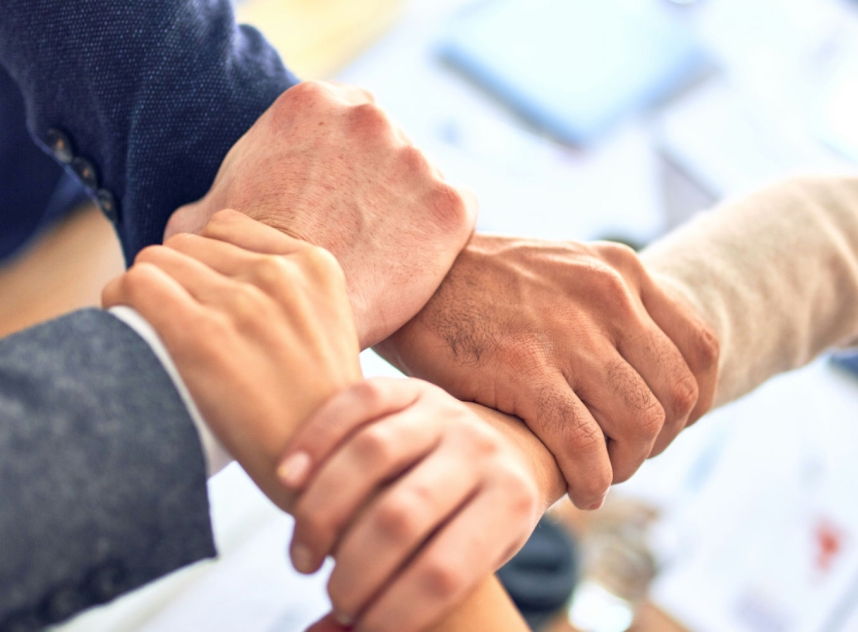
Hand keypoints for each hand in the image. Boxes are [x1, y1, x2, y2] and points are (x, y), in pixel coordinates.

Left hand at [103, 211, 361, 508]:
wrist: (322, 466)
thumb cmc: (319, 408)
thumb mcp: (329, 327)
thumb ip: (290, 292)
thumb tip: (223, 278)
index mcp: (316, 266)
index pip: (229, 227)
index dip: (206, 260)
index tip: (201, 294)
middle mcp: (281, 274)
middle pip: (189, 244)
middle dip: (176, 277)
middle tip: (174, 319)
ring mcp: (243, 302)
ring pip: (157, 260)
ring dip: (146, 289)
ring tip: (151, 326)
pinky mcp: (202, 335)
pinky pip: (136, 285)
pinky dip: (119, 299)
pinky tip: (125, 323)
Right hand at [165, 81, 477, 347]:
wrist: (292, 319)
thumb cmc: (242, 272)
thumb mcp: (202, 224)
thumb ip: (212, 201)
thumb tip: (196, 219)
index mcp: (309, 104)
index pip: (341, 121)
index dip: (340, 163)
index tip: (335, 197)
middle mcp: (367, 116)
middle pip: (386, 143)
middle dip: (376, 179)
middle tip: (358, 228)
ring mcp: (415, 157)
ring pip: (421, 178)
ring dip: (409, 207)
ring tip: (381, 253)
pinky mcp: (451, 203)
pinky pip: (456, 214)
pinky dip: (441, 237)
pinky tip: (411, 264)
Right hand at [278, 378, 542, 631]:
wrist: (501, 450)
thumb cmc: (474, 522)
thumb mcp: (468, 563)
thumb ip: (407, 597)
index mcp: (510, 502)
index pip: (444, 570)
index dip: (395, 612)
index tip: (361, 627)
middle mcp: (482, 450)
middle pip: (401, 515)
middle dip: (354, 571)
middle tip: (333, 595)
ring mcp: (445, 411)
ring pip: (371, 454)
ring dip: (321, 513)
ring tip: (303, 557)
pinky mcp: (411, 387)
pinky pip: (357, 402)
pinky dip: (315, 439)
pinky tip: (287, 479)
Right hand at [375, 235, 718, 508]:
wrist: (413, 272)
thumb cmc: (484, 284)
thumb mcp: (562, 270)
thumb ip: (607, 307)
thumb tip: (643, 369)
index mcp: (621, 271)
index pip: (700, 348)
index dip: (695, 401)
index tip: (666, 427)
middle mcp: (607, 296)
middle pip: (677, 393)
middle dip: (661, 440)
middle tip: (626, 455)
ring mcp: (567, 333)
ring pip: (640, 423)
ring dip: (627, 465)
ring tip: (601, 475)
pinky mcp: (523, 369)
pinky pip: (584, 444)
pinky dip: (592, 479)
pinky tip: (579, 490)